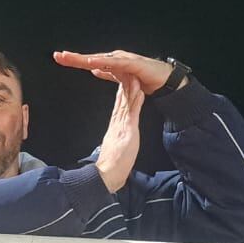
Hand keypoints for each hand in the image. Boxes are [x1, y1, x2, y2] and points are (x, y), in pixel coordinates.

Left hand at [53, 49, 183, 95]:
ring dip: (87, 59)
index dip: (74, 60)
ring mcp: (124, 59)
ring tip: (72, 59)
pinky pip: (116, 64)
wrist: (162, 79)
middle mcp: (114, 58)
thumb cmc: (141, 77)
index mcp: (110, 63)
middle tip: (58, 56)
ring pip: (101, 59)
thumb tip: (94, 70)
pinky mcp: (133, 64)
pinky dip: (104, 63)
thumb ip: (107, 73)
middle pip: (91, 58)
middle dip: (75, 57)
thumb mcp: (120, 78)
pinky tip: (93, 63)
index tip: (59, 58)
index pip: (88, 62)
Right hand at [92, 73, 143, 192]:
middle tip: (125, 66)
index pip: (119, 104)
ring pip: (126, 101)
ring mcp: (122, 125)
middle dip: (123, 82)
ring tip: (132, 70)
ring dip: (129, 85)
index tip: (123, 77)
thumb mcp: (114, 148)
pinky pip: (132, 111)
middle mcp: (117, 123)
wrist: (105, 176)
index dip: (122, 89)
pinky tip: (138, 88)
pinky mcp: (127, 131)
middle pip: (121, 98)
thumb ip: (116, 138)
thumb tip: (118, 132)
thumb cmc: (111, 166)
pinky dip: (134, 99)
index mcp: (115, 126)